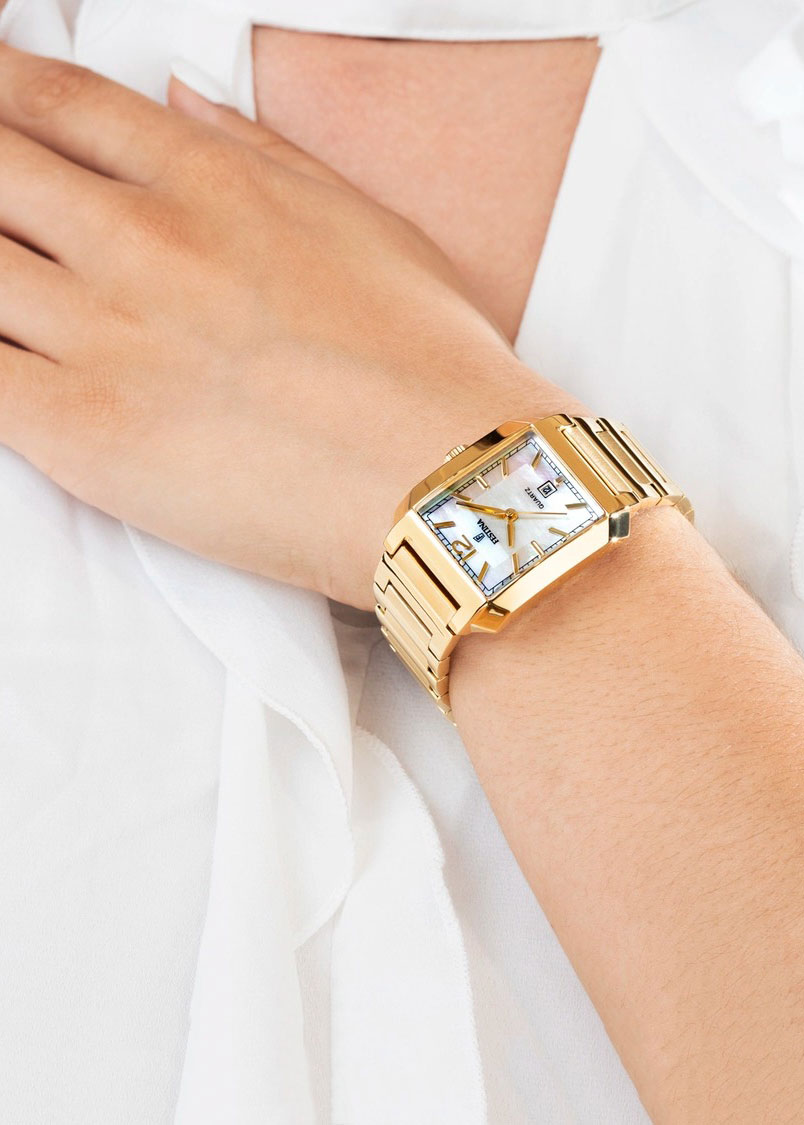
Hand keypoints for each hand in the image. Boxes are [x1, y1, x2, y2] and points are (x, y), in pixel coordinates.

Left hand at [0, 46, 583, 607]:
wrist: (451, 479)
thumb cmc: (429, 364)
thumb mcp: (363, 221)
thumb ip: (258, 151)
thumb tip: (181, 102)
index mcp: (208, 182)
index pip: (50, 100)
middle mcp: (143, 241)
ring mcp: (106, 334)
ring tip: (9, 292)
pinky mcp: (83, 433)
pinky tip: (0, 356)